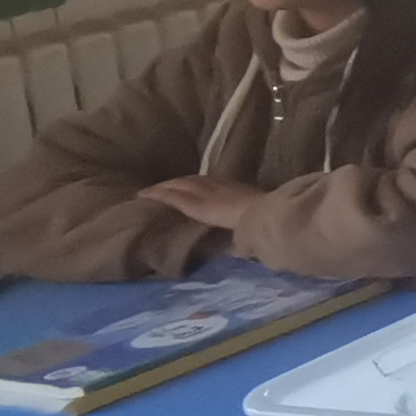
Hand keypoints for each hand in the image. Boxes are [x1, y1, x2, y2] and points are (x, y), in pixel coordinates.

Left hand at [134, 175, 267, 230]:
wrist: (266, 216)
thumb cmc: (270, 218)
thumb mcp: (263, 214)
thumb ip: (253, 219)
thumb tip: (251, 234)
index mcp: (237, 189)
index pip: (212, 182)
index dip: (197, 182)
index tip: (186, 185)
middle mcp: (219, 186)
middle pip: (193, 180)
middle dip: (176, 182)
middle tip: (161, 185)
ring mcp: (206, 194)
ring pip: (180, 185)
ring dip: (165, 186)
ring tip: (150, 191)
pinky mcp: (195, 205)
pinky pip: (173, 197)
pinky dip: (159, 195)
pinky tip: (145, 195)